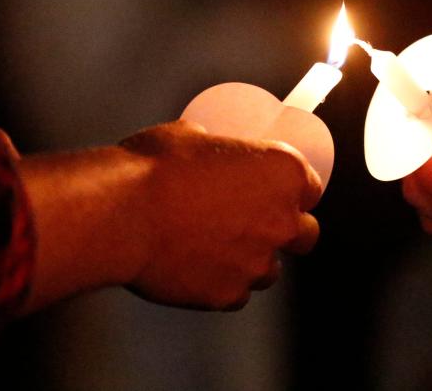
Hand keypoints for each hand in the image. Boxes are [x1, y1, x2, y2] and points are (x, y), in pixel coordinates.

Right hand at [119, 120, 323, 309]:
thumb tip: (207, 145)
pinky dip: (222, 283)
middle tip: (256, 223)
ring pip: (270, 270)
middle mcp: (282, 221)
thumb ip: (215, 145)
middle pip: (306, 233)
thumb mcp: (191, 135)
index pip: (311, 188)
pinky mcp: (229, 295)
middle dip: (286, 230)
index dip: (295, 192)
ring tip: (217, 248)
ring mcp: (257, 263)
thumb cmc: (154, 168)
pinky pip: (236, 294)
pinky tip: (197, 268)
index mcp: (284, 173)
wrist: (120, 213)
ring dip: (252, 260)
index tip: (276, 193)